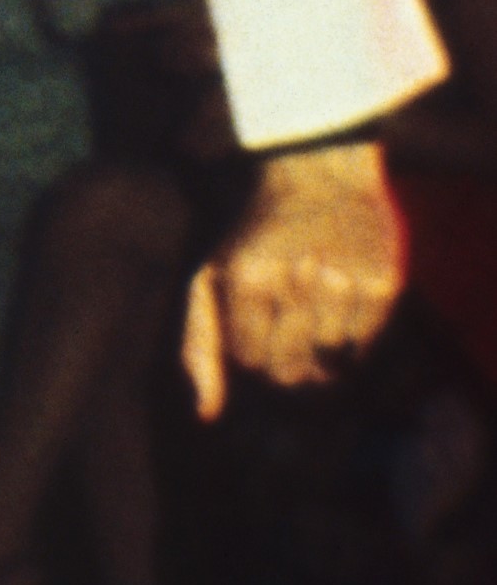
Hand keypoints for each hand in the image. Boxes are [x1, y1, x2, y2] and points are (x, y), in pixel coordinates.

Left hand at [179, 138, 406, 415]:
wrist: (316, 170)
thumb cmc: (253, 232)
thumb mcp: (210, 273)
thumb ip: (200, 343)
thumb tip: (205, 415)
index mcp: (245, 279)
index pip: (251, 364)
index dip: (252, 353)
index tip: (255, 325)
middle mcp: (296, 283)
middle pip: (291, 373)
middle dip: (284, 359)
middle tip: (285, 323)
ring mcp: (345, 285)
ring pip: (332, 366)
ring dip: (319, 349)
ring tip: (310, 307)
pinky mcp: (384, 286)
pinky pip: (367, 346)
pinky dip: (352, 336)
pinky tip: (338, 300)